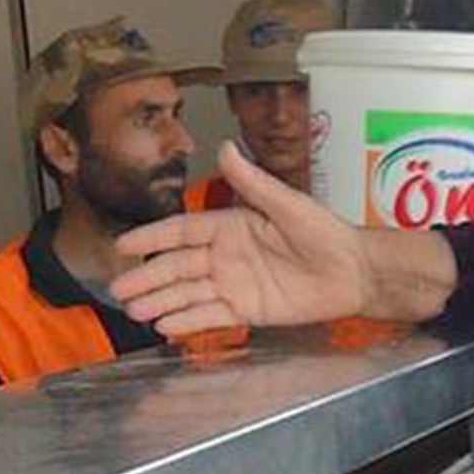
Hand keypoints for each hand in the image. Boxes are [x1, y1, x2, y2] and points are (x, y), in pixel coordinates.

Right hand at [111, 145, 456, 332]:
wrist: (354, 273)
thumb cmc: (326, 233)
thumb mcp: (288, 204)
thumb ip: (253, 182)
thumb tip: (225, 147)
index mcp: (230, 226)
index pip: (181, 231)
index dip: (152, 238)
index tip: (123, 246)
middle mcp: (225, 256)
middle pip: (177, 267)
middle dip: (147, 278)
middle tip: (119, 289)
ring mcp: (233, 284)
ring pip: (187, 294)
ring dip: (160, 302)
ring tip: (135, 312)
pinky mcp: (246, 311)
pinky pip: (210, 316)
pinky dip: (187, 321)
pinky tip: (165, 326)